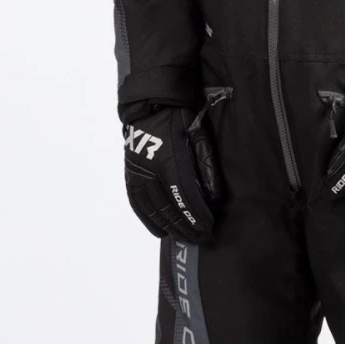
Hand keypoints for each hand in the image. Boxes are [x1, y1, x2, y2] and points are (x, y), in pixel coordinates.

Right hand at [123, 103, 220, 241]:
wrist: (150, 104)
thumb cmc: (180, 117)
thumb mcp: (199, 135)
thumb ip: (206, 166)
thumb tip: (214, 198)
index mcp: (170, 161)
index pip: (187, 197)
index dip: (198, 217)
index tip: (208, 229)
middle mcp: (151, 171)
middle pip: (171, 209)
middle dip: (187, 227)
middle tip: (200, 239)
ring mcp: (138, 174)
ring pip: (154, 210)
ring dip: (170, 228)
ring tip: (183, 238)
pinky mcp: (130, 175)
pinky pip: (137, 204)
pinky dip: (148, 220)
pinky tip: (159, 231)